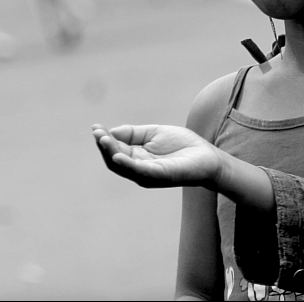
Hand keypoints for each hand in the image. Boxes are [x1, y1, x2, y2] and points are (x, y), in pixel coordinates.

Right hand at [92, 124, 222, 188]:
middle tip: (97, 133)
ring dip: (111, 153)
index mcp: (138, 158)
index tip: (95, 127)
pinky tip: (118, 155)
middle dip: (104, 146)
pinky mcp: (160, 176)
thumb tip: (111, 131)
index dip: (104, 139)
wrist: (208, 156)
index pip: (115, 150)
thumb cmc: (183, 145)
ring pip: (123, 167)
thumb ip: (133, 133)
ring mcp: (149, 175)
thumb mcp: (154, 133)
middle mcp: (139, 169)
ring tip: (102, 139)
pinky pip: (140, 172)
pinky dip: (127, 164)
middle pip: (115, 160)